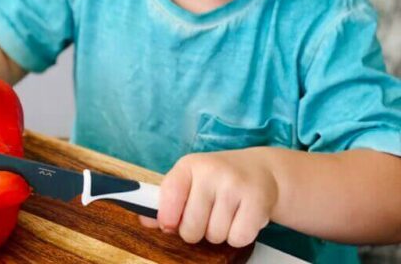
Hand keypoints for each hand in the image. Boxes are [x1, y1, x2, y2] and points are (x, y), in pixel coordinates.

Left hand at [139, 148, 277, 247]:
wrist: (259, 169)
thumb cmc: (217, 179)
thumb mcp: (190, 180)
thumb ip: (167, 200)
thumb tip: (144, 220)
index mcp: (189, 165)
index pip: (169, 196)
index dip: (167, 218)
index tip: (169, 225)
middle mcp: (211, 171)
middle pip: (191, 227)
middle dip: (196, 230)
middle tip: (206, 215)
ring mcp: (234, 184)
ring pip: (215, 236)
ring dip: (219, 232)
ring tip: (227, 212)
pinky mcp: (256, 200)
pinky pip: (238, 238)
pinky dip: (239, 235)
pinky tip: (241, 216)